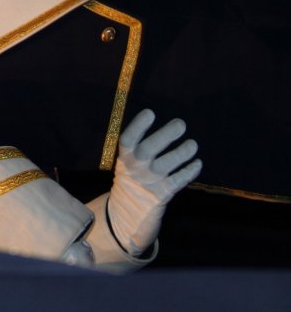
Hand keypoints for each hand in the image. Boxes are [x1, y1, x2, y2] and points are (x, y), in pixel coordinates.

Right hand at [108, 108, 201, 256]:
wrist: (127, 210)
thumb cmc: (132, 176)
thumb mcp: (127, 161)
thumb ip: (140, 145)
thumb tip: (167, 124)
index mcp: (125, 157)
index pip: (128, 139)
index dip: (138, 125)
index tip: (150, 112)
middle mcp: (135, 167)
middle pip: (148, 150)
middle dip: (164, 136)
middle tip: (181, 123)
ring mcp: (149, 181)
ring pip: (165, 166)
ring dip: (180, 153)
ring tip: (193, 144)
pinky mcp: (162, 193)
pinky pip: (177, 181)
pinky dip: (188, 172)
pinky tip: (197, 163)